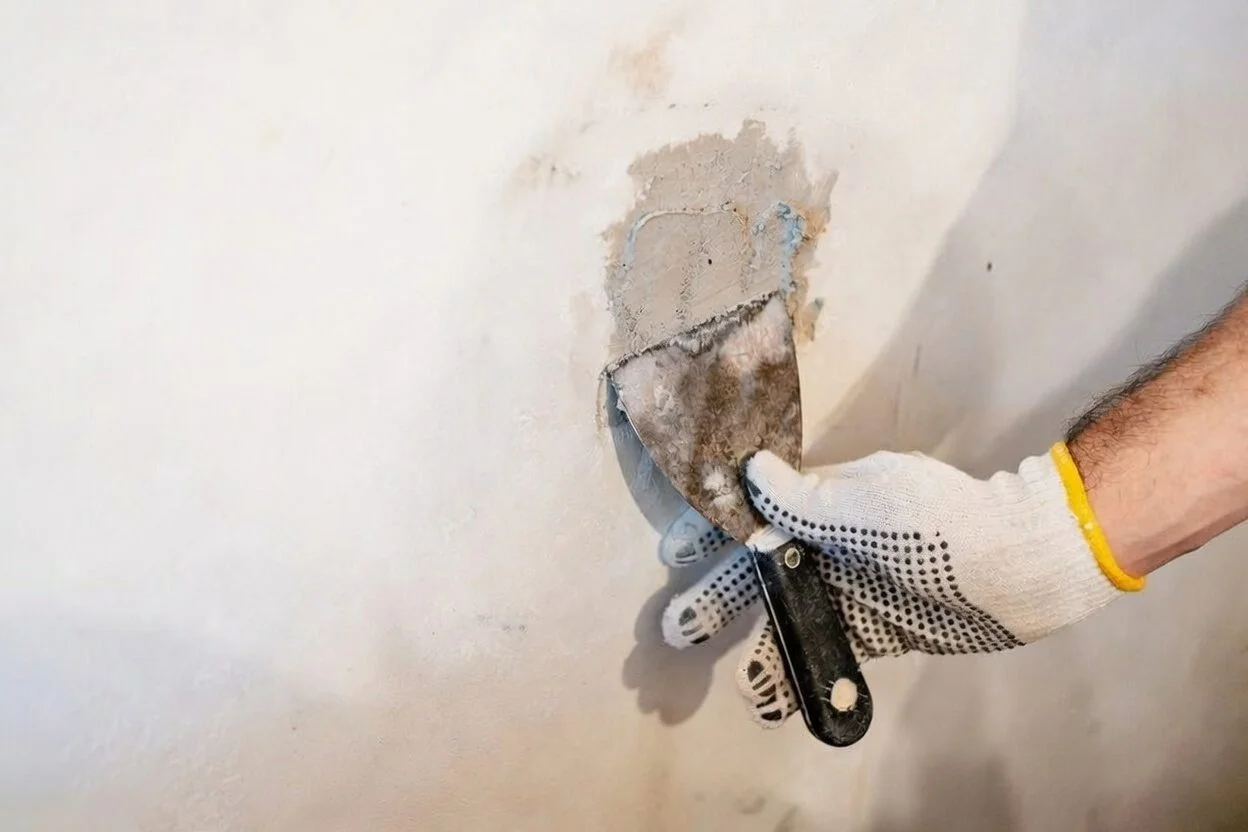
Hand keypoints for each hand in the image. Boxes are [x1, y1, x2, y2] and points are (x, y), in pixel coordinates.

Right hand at [658, 443, 1142, 726]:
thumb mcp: (872, 503)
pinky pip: (828, 654)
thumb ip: (808, 498)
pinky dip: (802, 677)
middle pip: (759, 575)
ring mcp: (850, 591)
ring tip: (739, 685)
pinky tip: (778, 704)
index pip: (752, 514)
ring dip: (759, 650)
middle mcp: (828, 547)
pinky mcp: (874, 631)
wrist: (1019, 567)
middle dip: (717, 600)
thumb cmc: (942, 525)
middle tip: (678, 629)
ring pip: (789, 620)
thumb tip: (752, 470)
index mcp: (822, 505)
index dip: (710, 531)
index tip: (675, 551)